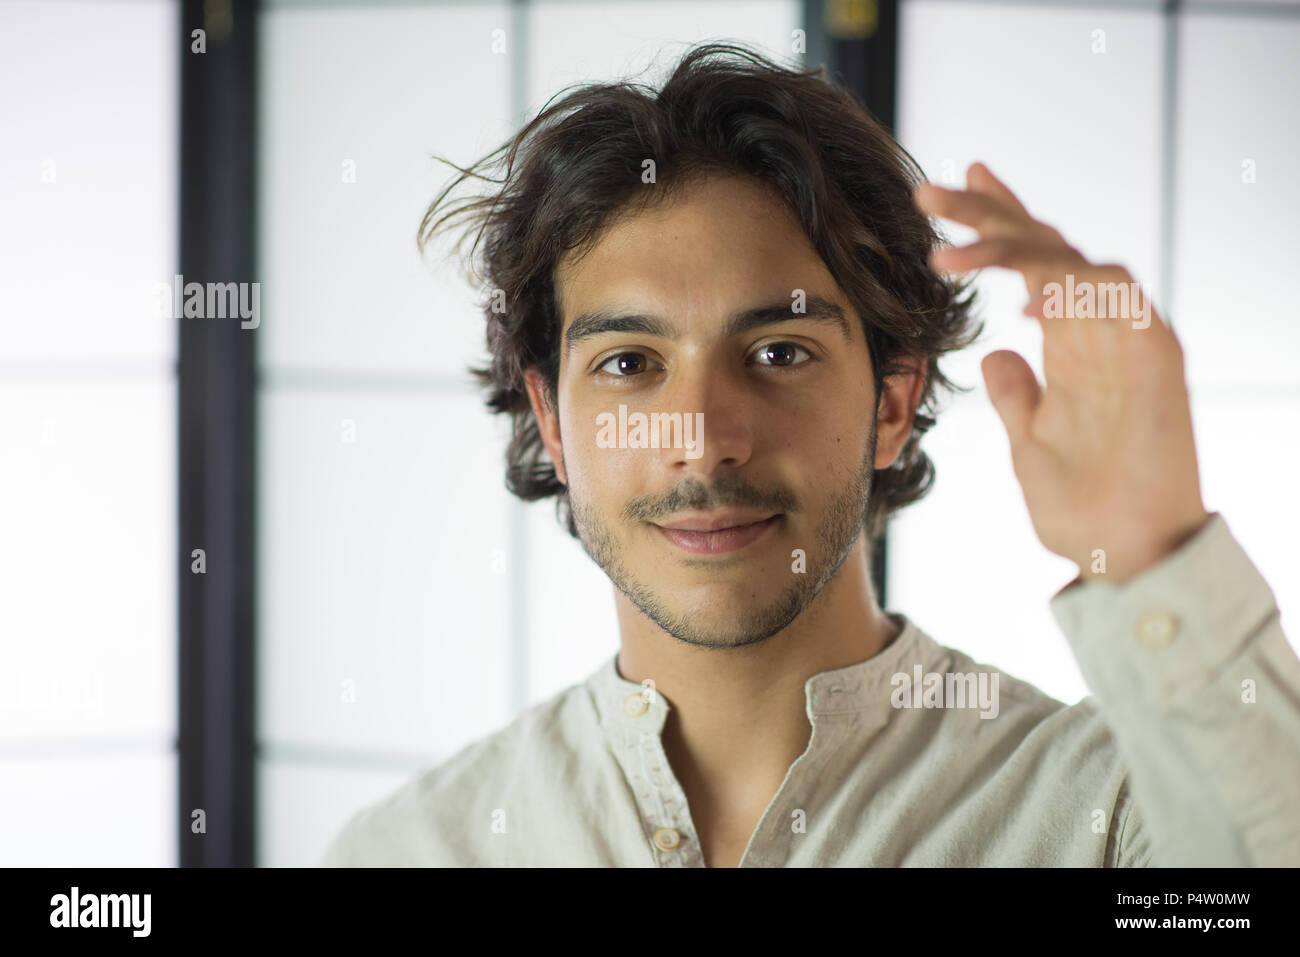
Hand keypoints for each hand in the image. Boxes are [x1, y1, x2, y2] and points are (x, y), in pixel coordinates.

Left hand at [913, 162, 1209, 584]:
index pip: (1031, 266)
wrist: (1125, 556)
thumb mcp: (1029, 443)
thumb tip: (992, 353)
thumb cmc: (1083, 507)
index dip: (996, 224)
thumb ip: (1015, 395)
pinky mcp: (1155, 354)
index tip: (949, 193)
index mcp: (1070, 345)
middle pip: (1043, 247)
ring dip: (1009, 245)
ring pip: (1069, 259)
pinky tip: (1024, 295)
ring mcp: (1127, 337)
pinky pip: (1114, 295)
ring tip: (946, 249)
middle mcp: (1098, 330)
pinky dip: (1070, 284)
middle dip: (987, 213)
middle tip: (929, 189)